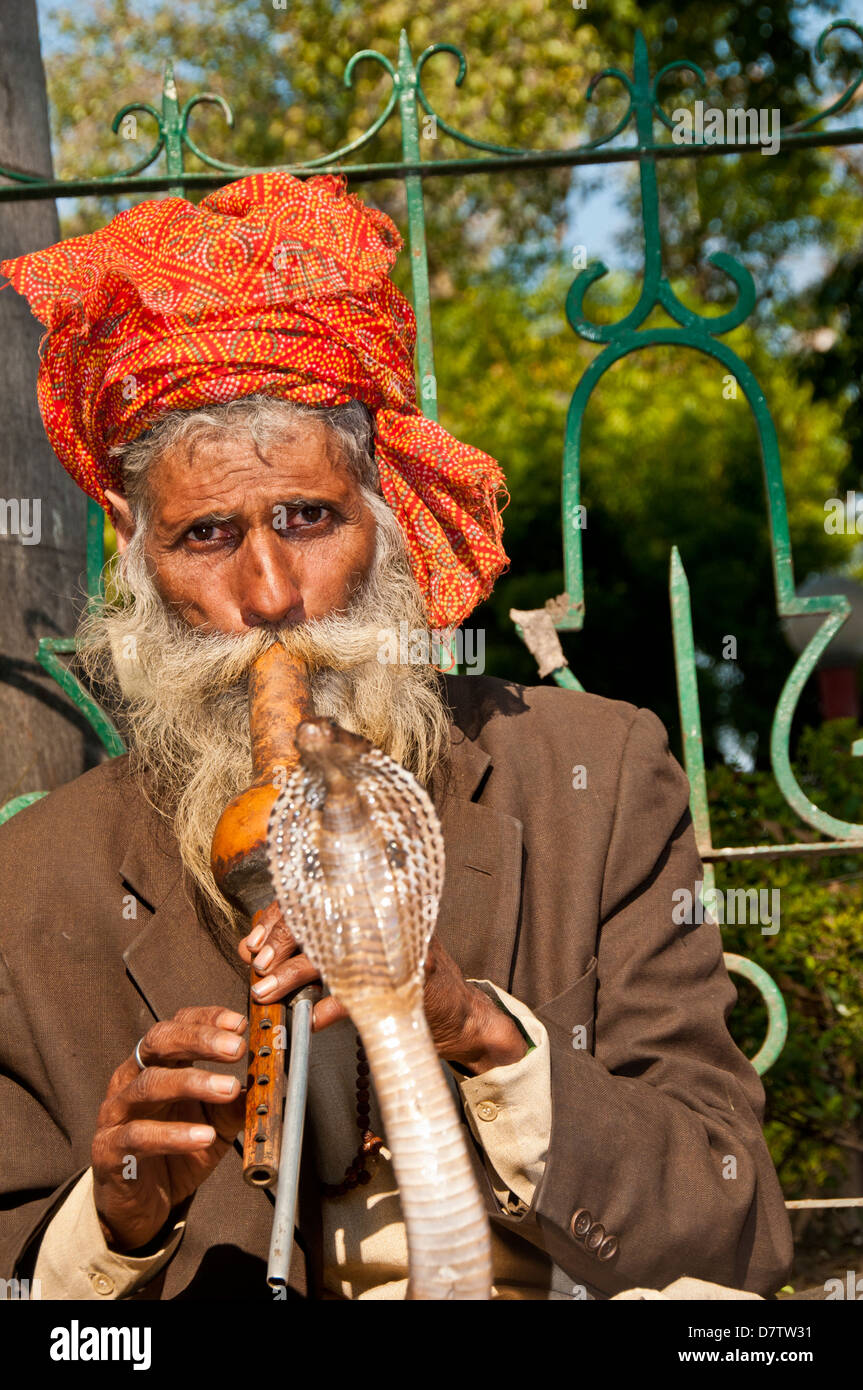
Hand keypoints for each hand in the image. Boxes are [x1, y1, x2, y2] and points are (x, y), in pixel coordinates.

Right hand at [92, 1006, 246, 1252]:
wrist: (141, 1205)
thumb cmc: (177, 1153)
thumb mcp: (217, 1124)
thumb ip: (236, 1103)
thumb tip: (267, 1081)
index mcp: (158, 1064)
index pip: (178, 1024)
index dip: (208, 1019)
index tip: (241, 1024)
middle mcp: (132, 1078)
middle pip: (159, 1041)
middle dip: (200, 1039)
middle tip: (236, 1048)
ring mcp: (117, 1112)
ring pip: (149, 1084)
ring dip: (192, 1082)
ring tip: (228, 1089)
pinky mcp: (109, 1149)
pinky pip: (139, 1135)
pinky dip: (174, 1135)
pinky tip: (204, 1136)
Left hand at [239, 905, 525, 1075]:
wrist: (461, 1014)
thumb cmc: (402, 983)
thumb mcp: (359, 958)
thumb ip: (315, 949)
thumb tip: (256, 951)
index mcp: (367, 908)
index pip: (311, 899)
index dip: (275, 921)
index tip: (252, 947)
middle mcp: (382, 918)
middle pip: (317, 919)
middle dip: (279, 946)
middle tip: (258, 971)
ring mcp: (398, 946)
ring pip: (331, 952)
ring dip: (293, 976)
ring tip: (269, 994)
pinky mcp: (410, 978)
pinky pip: (361, 991)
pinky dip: (331, 1009)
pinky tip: (312, 1020)